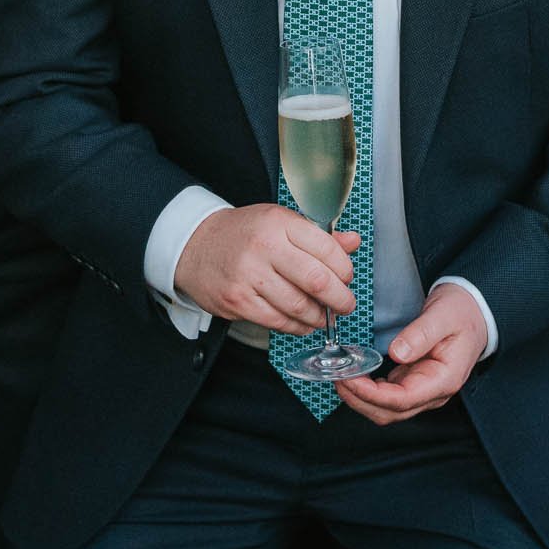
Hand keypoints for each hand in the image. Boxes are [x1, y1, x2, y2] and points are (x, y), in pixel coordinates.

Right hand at [173, 204, 357, 335]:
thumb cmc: (244, 233)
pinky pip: (278, 321)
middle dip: (340, 299)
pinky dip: (297, 327)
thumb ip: (318, 236)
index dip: (345, 269)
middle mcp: (265, 247)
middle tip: (346, 304)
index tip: (347, 277)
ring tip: (324, 316)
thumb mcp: (280, 222)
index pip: (326, 249)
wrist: (195, 245)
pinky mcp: (238, 301)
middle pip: (317, 280)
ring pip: (299, 306)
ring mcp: (249, 276)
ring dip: (319, 317)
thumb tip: (353, 242)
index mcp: (279, 222)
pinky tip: (303, 323)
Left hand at [334, 283, 484, 426]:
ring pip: (386, 409)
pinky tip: (353, 375)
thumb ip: (421, 334)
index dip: (372, 395)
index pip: (403, 400)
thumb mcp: (443, 315)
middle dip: (359, 400)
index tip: (349, 379)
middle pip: (391, 412)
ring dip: (360, 399)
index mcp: (444, 380)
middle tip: (336, 378)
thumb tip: (397, 352)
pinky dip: (367, 391)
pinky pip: (387, 397)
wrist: (475, 311)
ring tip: (339, 377)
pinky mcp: (413, 382)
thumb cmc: (462, 312)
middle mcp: (433, 392)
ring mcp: (423, 390)